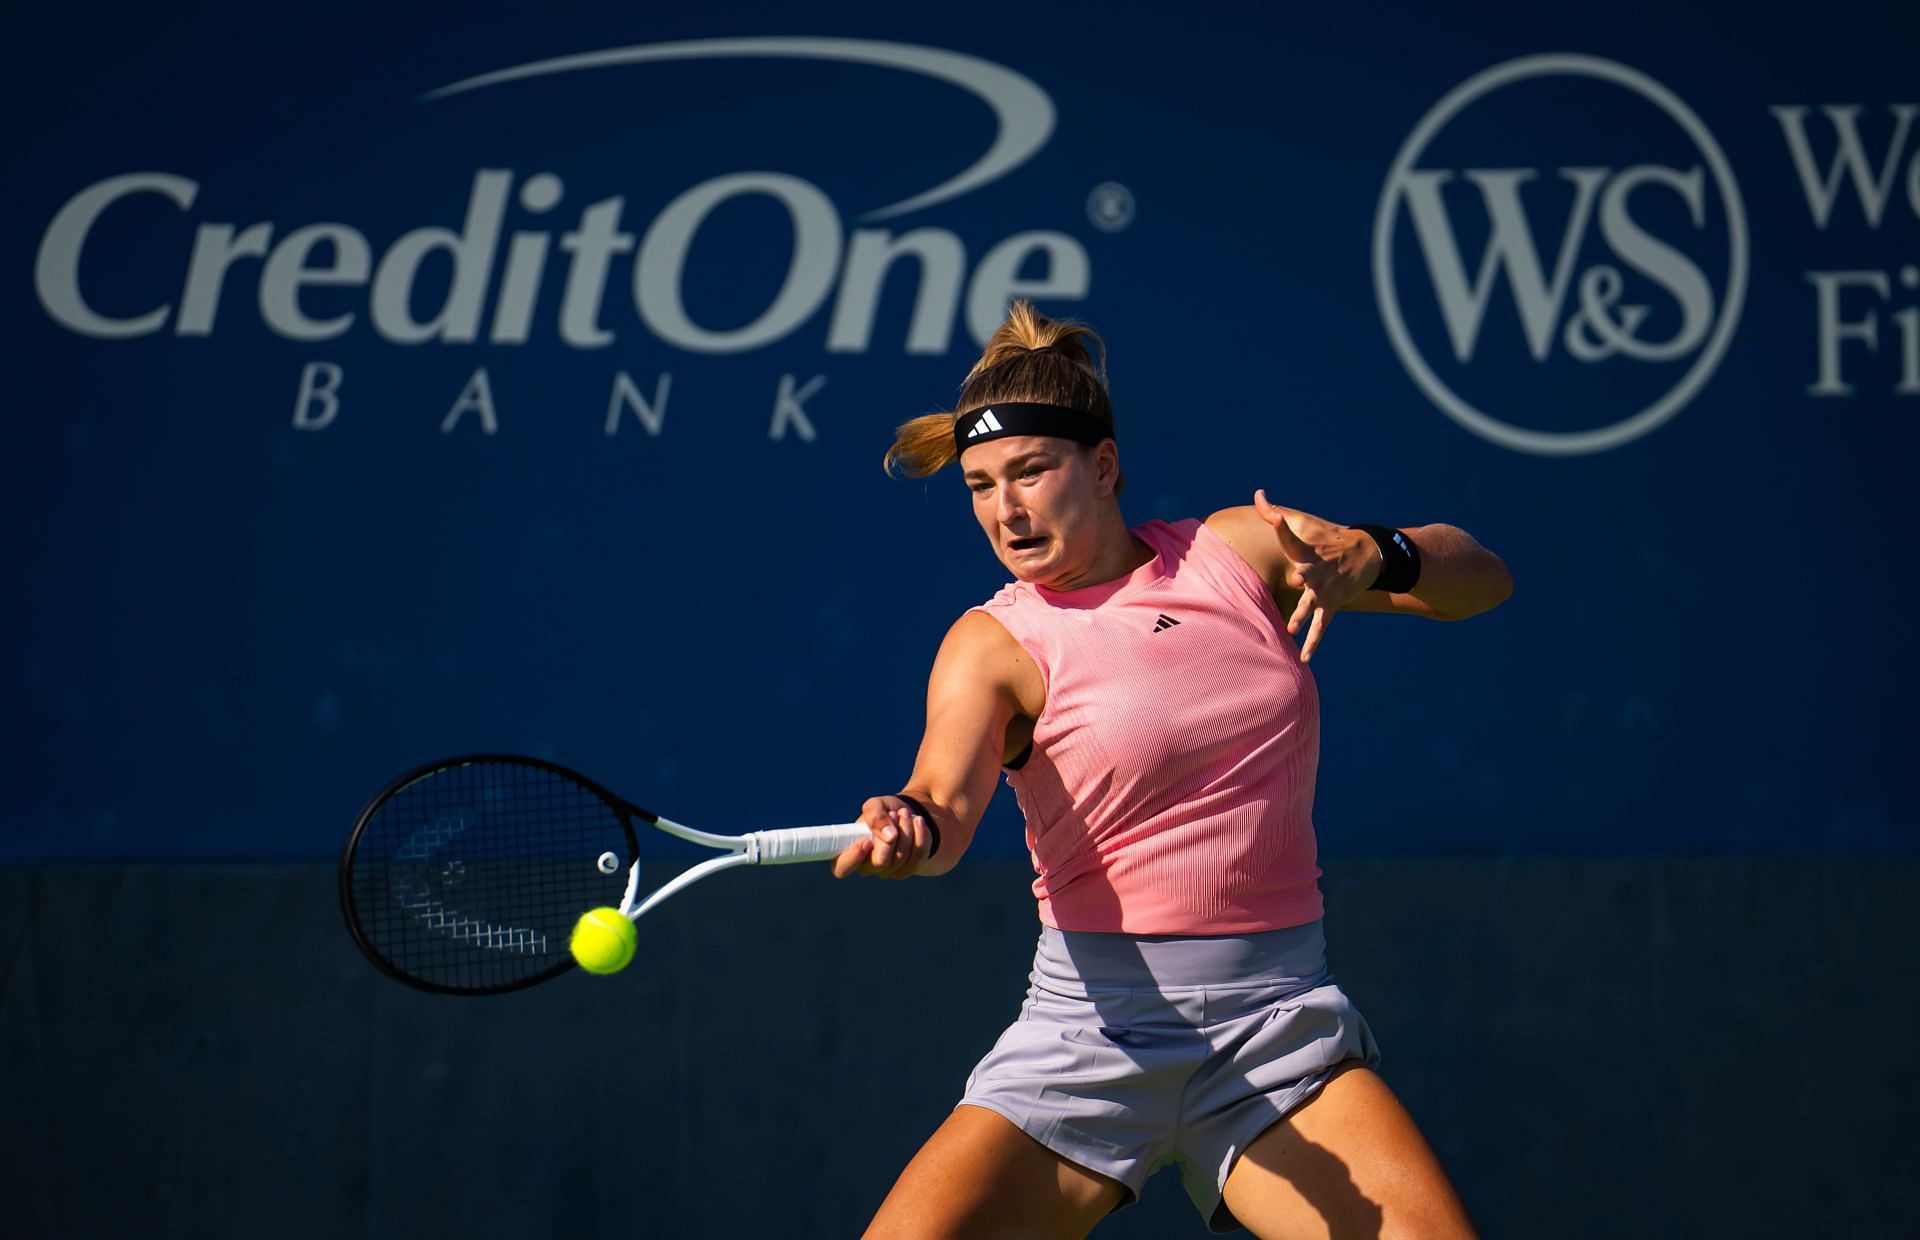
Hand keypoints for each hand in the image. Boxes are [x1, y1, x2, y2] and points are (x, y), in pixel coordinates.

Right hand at [831, 795, 933, 879]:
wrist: (907, 815)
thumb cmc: (884, 812)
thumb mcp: (876, 805)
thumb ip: (875, 815)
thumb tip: (889, 836)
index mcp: (849, 852)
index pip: (841, 868)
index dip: (852, 858)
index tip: (866, 841)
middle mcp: (867, 867)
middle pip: (881, 862)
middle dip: (892, 833)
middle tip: (895, 813)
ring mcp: (888, 872)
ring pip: (901, 858)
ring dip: (907, 830)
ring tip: (905, 813)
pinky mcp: (907, 870)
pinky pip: (918, 857)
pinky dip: (920, 835)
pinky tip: (918, 822)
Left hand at [1252, 489, 1382, 662]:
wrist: (1367, 553)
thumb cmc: (1326, 539)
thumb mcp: (1304, 524)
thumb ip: (1274, 513)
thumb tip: (1258, 493)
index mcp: (1306, 550)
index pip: (1290, 535)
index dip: (1282, 525)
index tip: (1276, 517)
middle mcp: (1317, 570)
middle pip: (1308, 573)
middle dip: (1304, 577)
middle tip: (1298, 580)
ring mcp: (1326, 589)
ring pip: (1313, 604)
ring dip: (1305, 615)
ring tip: (1292, 628)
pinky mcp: (1332, 605)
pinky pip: (1322, 627)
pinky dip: (1314, 643)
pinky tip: (1305, 659)